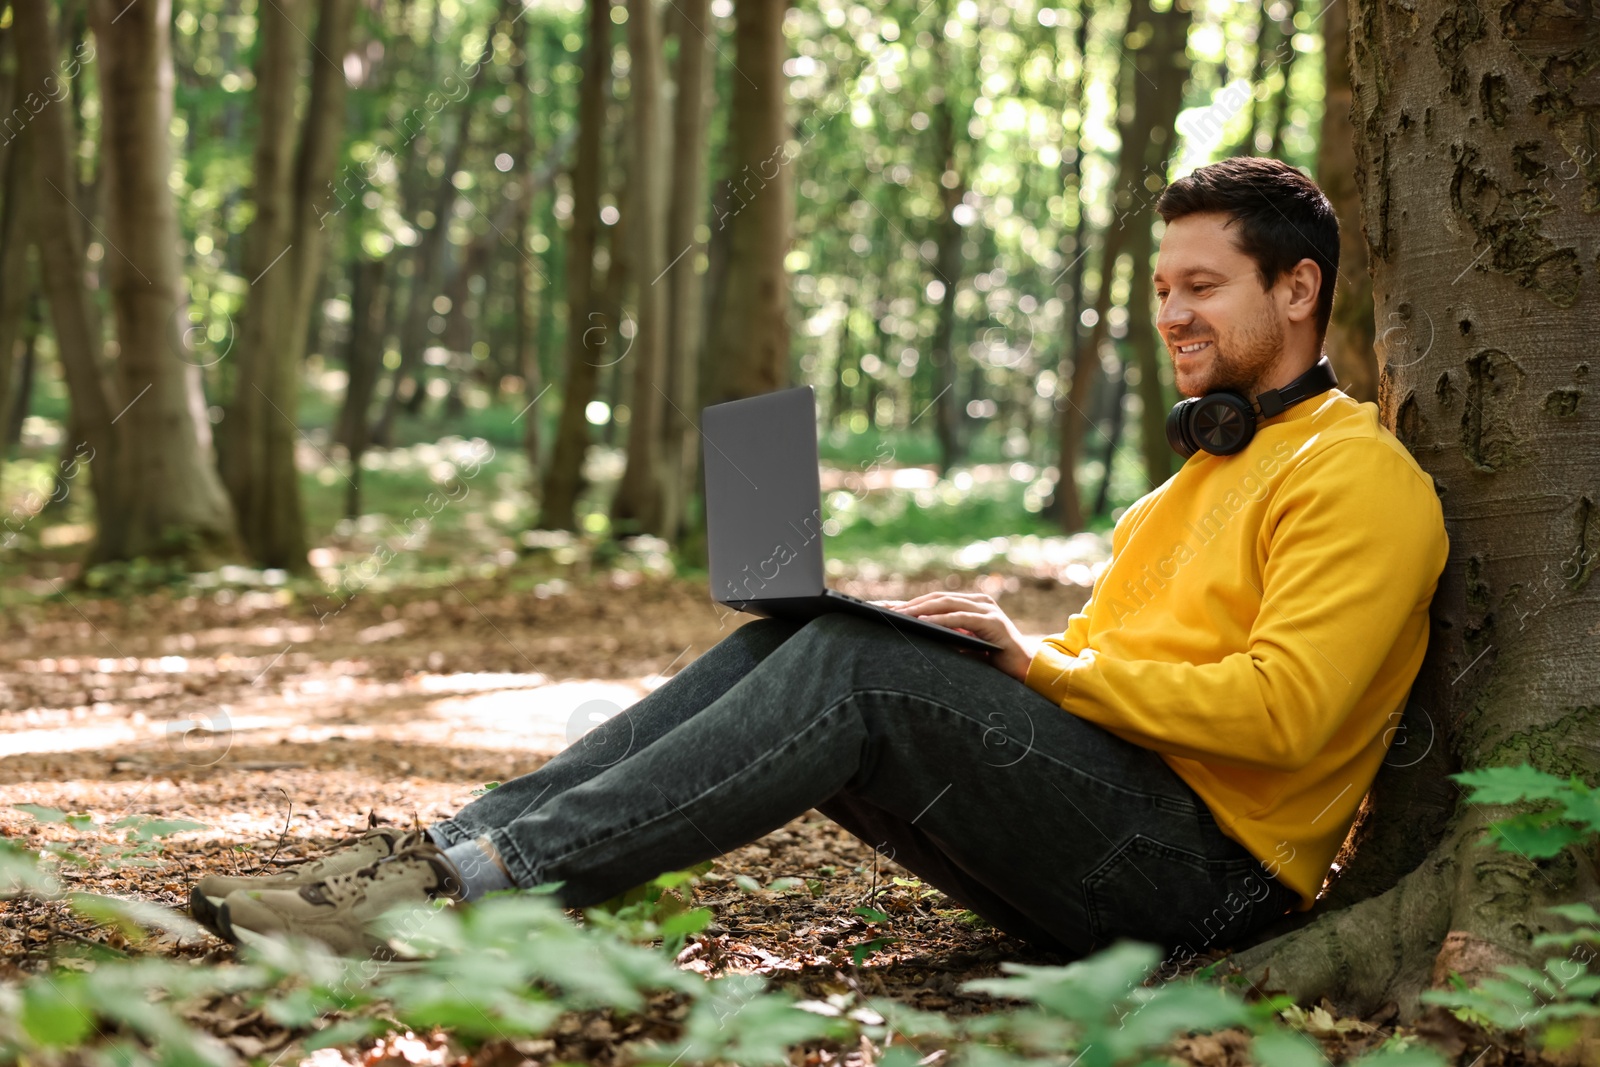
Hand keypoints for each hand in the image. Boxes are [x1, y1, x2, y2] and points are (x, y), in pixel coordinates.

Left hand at [873, 590, 1040, 681]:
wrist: (1026, 669)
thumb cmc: (995, 660)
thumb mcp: (965, 646)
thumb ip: (948, 637)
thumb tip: (917, 634)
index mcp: (973, 604)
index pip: (937, 600)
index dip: (912, 602)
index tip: (887, 608)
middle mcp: (980, 602)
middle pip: (938, 598)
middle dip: (911, 603)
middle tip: (887, 610)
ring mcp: (987, 609)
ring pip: (947, 604)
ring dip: (921, 609)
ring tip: (900, 615)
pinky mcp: (992, 622)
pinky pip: (961, 618)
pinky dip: (940, 620)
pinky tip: (923, 622)